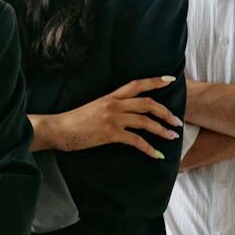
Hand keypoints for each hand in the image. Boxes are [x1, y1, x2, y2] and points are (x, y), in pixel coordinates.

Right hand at [41, 76, 182, 158]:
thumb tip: (124, 114)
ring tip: (172, 136)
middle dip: (165, 112)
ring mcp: (113, 119)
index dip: (154, 81)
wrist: (58, 129)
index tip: (169, 80)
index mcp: (110, 97)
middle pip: (147, 104)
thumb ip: (110, 108)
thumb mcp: (94, 108)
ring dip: (162, 130)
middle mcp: (114, 105)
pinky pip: (136, 141)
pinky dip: (149, 149)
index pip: (136, 84)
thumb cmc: (73, 121)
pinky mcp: (110, 134)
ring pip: (145, 122)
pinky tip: (157, 154)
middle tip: (177, 121)